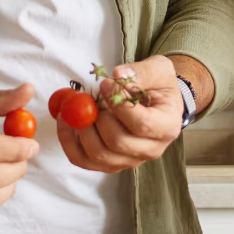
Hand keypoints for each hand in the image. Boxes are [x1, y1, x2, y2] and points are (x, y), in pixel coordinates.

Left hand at [57, 56, 182, 172]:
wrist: (158, 103)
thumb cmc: (159, 86)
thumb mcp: (158, 70)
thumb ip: (141, 72)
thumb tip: (118, 76)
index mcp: (167, 127)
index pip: (141, 124)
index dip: (118, 105)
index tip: (104, 84)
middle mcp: (151, 149)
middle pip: (117, 142)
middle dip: (96, 117)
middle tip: (87, 97)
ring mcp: (131, 160)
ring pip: (98, 154)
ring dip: (81, 130)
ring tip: (76, 108)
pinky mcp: (111, 163)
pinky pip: (84, 160)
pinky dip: (69, 142)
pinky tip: (65, 122)